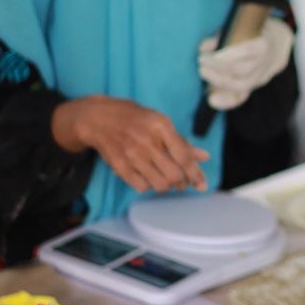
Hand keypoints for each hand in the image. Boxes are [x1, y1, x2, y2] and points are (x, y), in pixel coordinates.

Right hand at [50, 95, 208, 193]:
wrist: (99, 118)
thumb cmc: (135, 119)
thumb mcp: (161, 123)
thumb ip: (182, 142)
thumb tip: (205, 157)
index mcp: (161, 126)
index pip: (184, 157)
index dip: (195, 174)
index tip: (201, 184)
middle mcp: (147, 141)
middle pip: (174, 175)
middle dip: (182, 182)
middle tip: (181, 181)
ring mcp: (132, 154)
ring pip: (160, 185)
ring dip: (166, 185)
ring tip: (164, 178)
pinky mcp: (119, 166)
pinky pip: (142, 187)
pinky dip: (148, 186)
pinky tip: (147, 176)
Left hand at [197, 20, 294, 111]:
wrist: (278, 44)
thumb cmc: (254, 32)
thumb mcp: (243, 26)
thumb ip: (223, 35)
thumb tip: (204, 47)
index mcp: (263, 45)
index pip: (245, 51)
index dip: (225, 55)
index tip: (205, 53)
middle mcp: (264, 64)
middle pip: (243, 71)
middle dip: (218, 68)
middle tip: (201, 63)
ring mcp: (260, 77)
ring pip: (242, 86)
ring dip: (218, 82)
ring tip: (203, 73)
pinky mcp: (254, 86)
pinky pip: (241, 97)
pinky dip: (226, 101)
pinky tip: (212, 100)